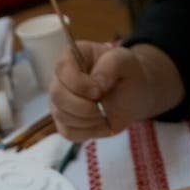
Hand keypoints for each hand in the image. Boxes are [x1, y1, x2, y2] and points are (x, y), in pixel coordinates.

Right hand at [49, 41, 183, 140]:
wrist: (132, 96)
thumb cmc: (126, 74)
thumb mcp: (125, 61)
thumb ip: (111, 64)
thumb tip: (97, 83)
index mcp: (72, 57)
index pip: (62, 69)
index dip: (79, 84)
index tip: (100, 91)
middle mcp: (61, 79)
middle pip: (57, 95)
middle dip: (83, 106)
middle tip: (102, 106)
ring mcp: (60, 102)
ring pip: (61, 116)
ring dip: (87, 120)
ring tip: (103, 114)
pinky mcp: (65, 122)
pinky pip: (68, 132)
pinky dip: (87, 132)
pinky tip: (99, 123)